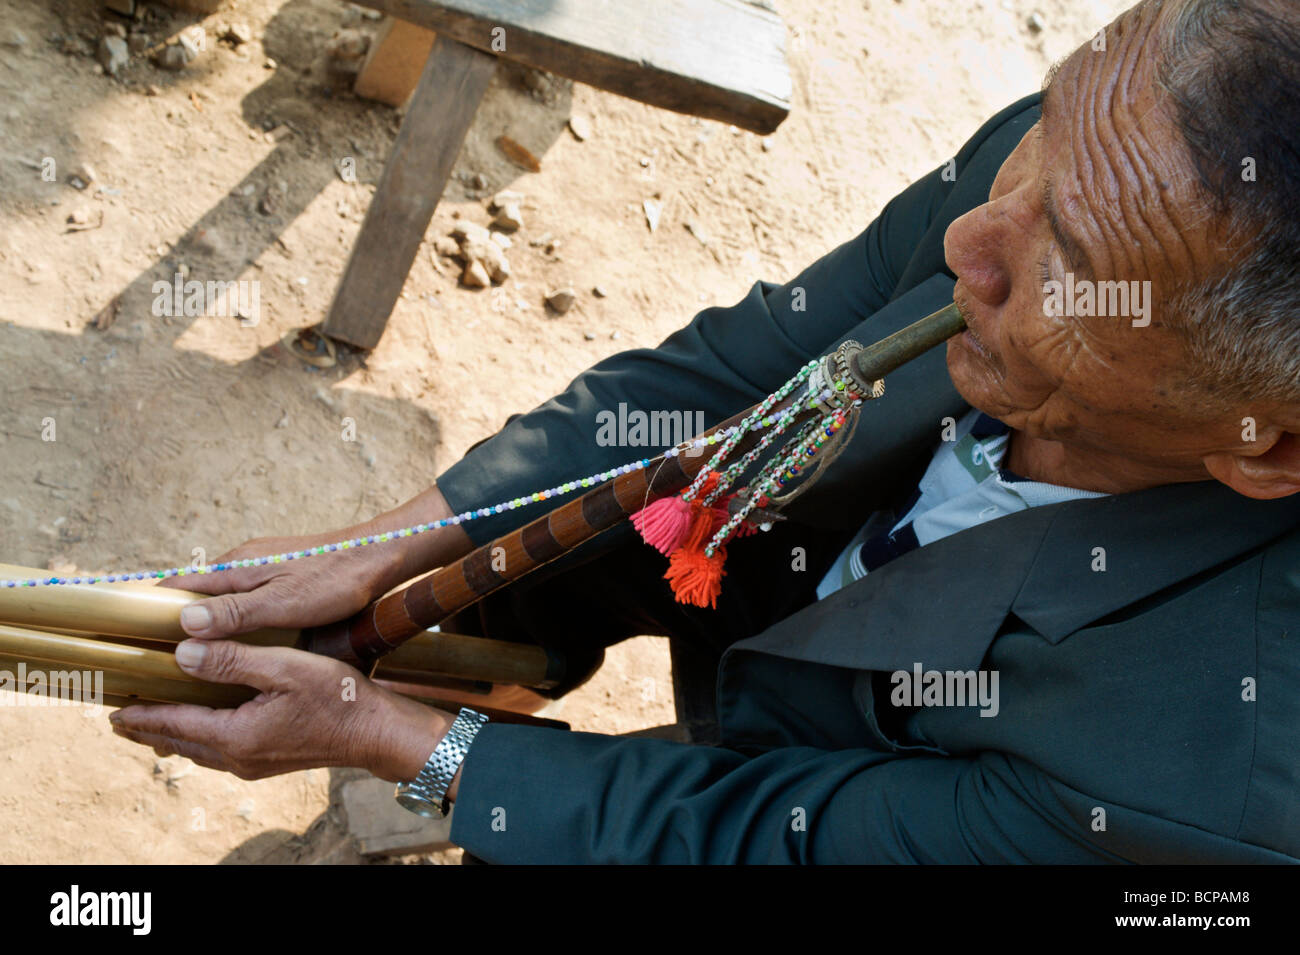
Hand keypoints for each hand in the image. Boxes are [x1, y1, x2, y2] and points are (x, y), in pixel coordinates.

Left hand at [109, 637, 457, 783]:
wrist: (375, 732)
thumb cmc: (336, 697)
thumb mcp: (285, 668)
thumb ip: (232, 661)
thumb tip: (183, 655)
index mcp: (236, 735)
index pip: (173, 723)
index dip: (140, 714)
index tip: (111, 709)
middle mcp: (238, 757)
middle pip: (179, 743)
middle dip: (148, 729)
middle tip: (119, 718)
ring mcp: (254, 763)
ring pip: (198, 751)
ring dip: (172, 736)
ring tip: (151, 724)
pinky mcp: (269, 760)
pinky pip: (219, 752)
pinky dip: (198, 738)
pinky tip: (203, 728)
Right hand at [160, 486, 471, 638]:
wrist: (380, 556)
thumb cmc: (335, 581)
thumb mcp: (283, 604)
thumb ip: (234, 615)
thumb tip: (181, 624)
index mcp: (234, 568)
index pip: (175, 588)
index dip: (147, 613)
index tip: (127, 644)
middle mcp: (241, 565)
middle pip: (193, 597)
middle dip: (173, 627)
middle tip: (154, 667)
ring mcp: (262, 570)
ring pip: (219, 602)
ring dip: (204, 627)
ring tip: (187, 664)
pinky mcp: (282, 579)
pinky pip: (243, 603)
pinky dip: (231, 624)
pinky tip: (235, 647)